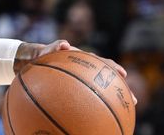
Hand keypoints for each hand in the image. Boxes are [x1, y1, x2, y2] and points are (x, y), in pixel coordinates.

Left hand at [14, 40, 136, 104]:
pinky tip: (101, 121)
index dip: (112, 67)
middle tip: (132, 99)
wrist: (31, 62)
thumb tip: (65, 44)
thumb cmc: (40, 57)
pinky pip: (88, 98)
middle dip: (119, 89)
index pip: (99, 62)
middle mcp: (84, 70)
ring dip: (112, 100)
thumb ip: (53, 47)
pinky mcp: (75, 89)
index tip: (123, 74)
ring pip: (100, 90)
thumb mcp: (45, 51)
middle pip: (105, 79)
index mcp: (79, 60)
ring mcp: (81, 79)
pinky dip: (97, 107)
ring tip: (124, 112)